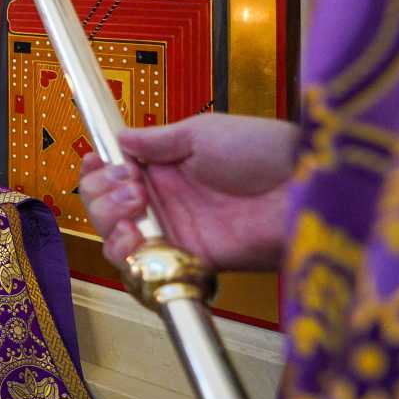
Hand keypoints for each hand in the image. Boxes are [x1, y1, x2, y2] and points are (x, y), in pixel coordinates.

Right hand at [77, 114, 300, 273]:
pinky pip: (140, 266)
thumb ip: (156, 140)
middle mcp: (164, 201)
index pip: (111, 174)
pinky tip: (137, 233)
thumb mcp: (203, 132)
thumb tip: (119, 138)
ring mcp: (174, 231)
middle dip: (102, 193)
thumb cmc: (264, 152)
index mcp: (165, 168)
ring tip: (136, 205)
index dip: (98, 170)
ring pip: (113, 237)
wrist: (300, 186)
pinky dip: (125, 252)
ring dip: (109, 219)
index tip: (101, 162)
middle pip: (103, 207)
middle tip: (131, 184)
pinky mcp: (187, 259)